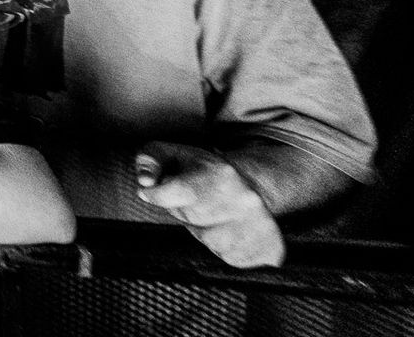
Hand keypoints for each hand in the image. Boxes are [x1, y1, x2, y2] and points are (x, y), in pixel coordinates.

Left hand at [136, 142, 285, 267]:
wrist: (253, 187)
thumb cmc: (203, 172)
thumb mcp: (173, 154)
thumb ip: (150, 159)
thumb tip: (145, 182)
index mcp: (221, 174)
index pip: (179, 191)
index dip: (157, 195)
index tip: (151, 193)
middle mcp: (245, 200)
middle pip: (193, 219)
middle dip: (185, 212)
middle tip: (195, 200)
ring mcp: (260, 226)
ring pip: (211, 242)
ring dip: (204, 232)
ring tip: (214, 214)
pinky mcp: (268, 249)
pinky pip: (230, 259)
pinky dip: (223, 247)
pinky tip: (229, 230)